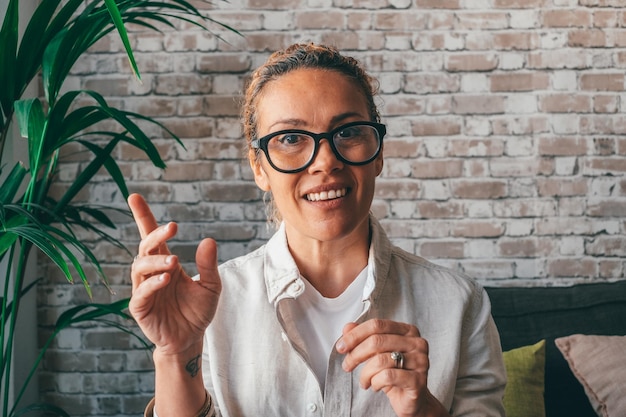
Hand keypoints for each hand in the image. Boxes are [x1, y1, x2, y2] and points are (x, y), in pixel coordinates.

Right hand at [128, 193, 221, 355]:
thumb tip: (208, 240)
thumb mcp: (211, 286)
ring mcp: (143, 289)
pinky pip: (141, 292)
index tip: (134, 196)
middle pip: (145, 247)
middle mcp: (151, 272)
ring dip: (156, 261)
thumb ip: (208, 265)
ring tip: (174, 262)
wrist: (190, 339)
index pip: (151, 236)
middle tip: (173, 227)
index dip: (142, 216)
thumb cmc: (197, 311)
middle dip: (155, 234)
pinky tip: (166, 279)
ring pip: (140, 267)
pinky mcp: (140, 307)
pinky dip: (153, 284)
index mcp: (165, 262)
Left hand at [336, 319, 448, 416]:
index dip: (355, 335)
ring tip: (364, 381)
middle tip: (347, 366)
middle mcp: (417, 343)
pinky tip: (375, 386)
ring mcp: (420, 361)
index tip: (341, 346)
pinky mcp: (418, 380)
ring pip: (380, 360)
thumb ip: (362, 337)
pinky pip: (388, 376)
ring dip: (365, 373)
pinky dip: (375, 382)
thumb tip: (347, 328)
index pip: (377, 325)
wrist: (413, 399)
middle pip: (377, 341)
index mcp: (408, 330)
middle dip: (356, 355)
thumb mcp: (376, 354)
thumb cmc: (394, 373)